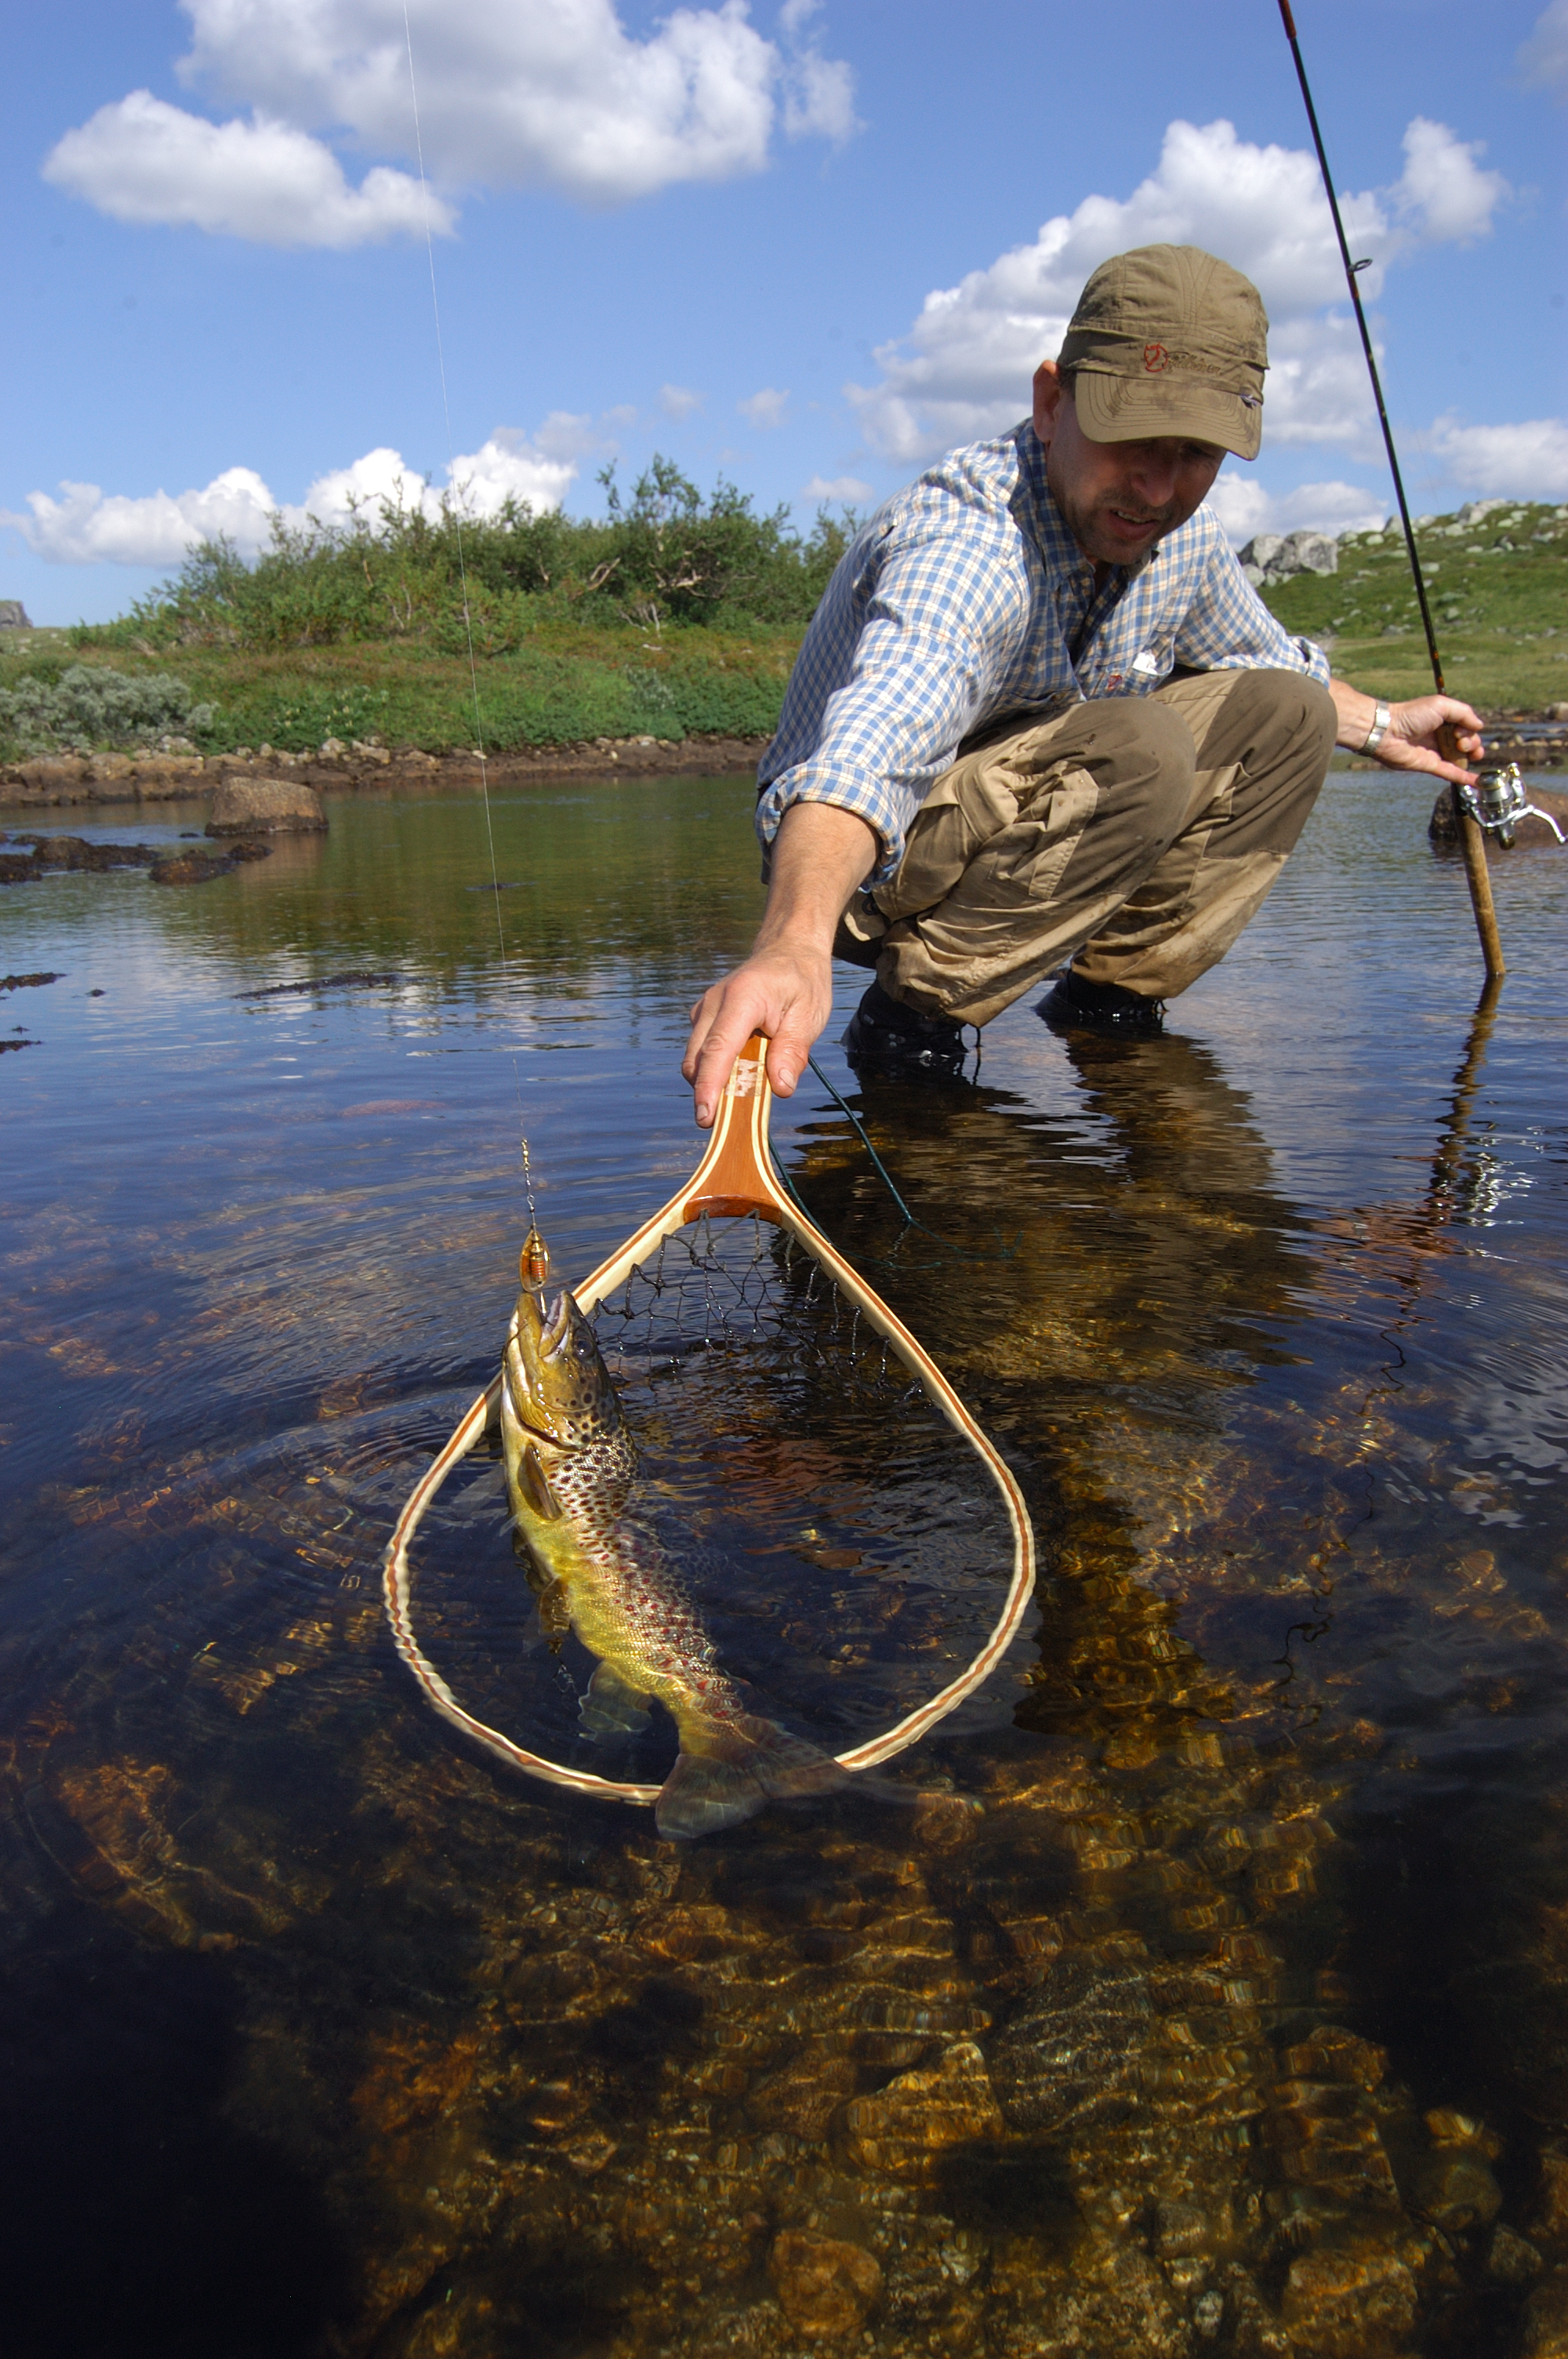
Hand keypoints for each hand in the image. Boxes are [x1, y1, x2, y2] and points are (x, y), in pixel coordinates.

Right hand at [681, 799, 877, 1127]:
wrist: (789, 948)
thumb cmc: (802, 981)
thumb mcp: (809, 1014)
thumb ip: (793, 1051)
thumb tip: (779, 1088)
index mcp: (741, 998)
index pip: (718, 1049)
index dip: (710, 1086)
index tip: (706, 1117)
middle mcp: (714, 1002)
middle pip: (697, 1058)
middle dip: (706, 1093)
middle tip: (728, 1125)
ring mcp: (705, 1008)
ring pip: (696, 1057)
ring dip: (712, 1082)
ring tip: (742, 1097)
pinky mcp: (704, 1016)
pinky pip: (702, 1050)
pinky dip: (715, 1069)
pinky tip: (740, 1074)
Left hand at [1377, 693, 1485, 784]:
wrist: (1388, 731)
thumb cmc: (1412, 715)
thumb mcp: (1441, 705)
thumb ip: (1464, 713)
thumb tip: (1480, 726)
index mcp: (1444, 720)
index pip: (1467, 727)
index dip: (1469, 729)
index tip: (1459, 729)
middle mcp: (1441, 735)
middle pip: (1468, 742)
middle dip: (1471, 742)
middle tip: (1459, 741)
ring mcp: (1436, 751)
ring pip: (1462, 757)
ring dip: (1471, 754)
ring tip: (1463, 750)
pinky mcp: (1430, 765)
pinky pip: (1451, 772)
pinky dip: (1465, 777)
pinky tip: (1479, 781)